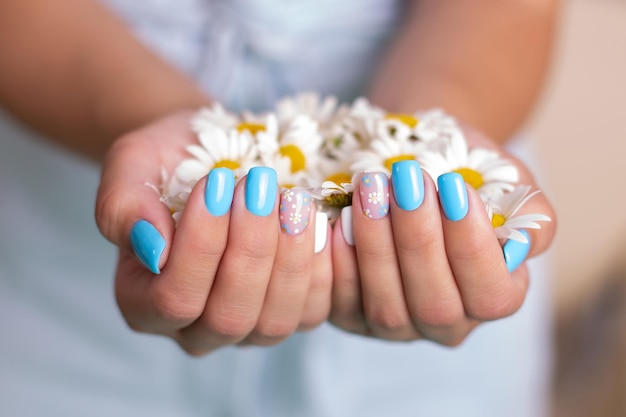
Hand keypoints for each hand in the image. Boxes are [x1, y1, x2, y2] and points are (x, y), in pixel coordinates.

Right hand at [95, 112, 331, 355]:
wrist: (210, 156)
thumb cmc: (167, 163)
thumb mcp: (130, 167)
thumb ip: (123, 208)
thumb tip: (154, 250)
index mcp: (143, 303)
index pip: (174, 299)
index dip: (201, 245)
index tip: (216, 182)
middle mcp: (194, 328)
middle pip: (228, 317)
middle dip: (250, 249)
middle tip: (259, 185)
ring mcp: (247, 327)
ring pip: (274, 321)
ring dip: (289, 256)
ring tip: (292, 199)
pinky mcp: (290, 314)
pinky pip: (314, 310)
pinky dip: (322, 266)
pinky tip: (318, 220)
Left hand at [329, 126, 556, 344]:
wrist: (411, 166)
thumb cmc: (463, 174)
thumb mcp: (507, 182)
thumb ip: (530, 215)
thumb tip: (519, 244)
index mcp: (493, 297)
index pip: (491, 296)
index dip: (472, 246)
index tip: (454, 187)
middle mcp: (446, 323)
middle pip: (435, 306)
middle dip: (419, 239)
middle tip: (405, 179)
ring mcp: (396, 325)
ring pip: (387, 308)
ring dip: (376, 246)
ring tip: (370, 188)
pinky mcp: (350, 315)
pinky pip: (340, 301)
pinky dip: (336, 259)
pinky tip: (338, 217)